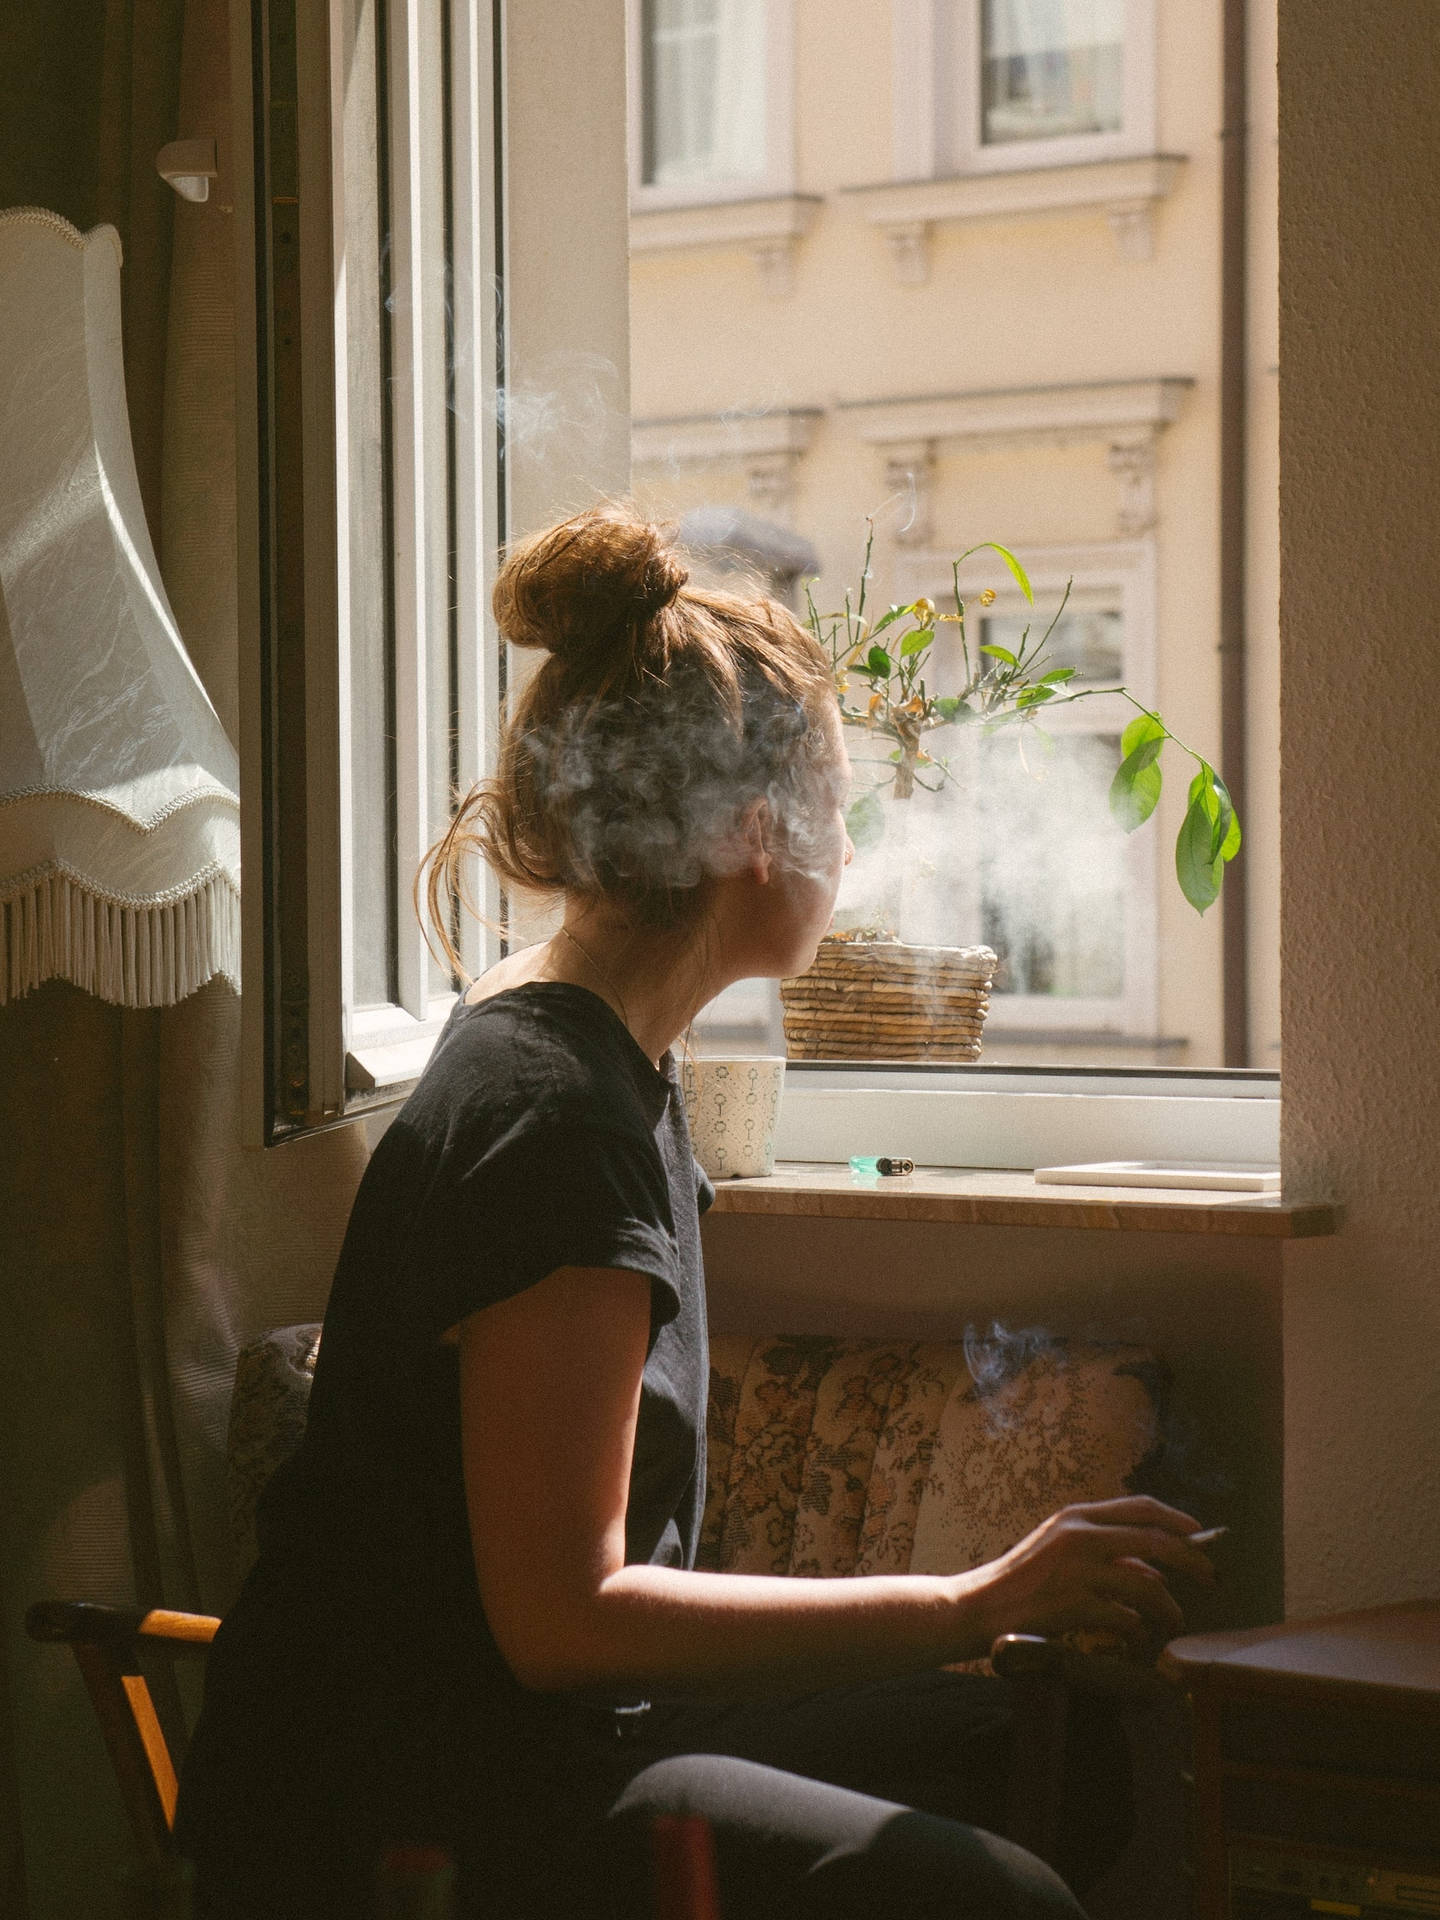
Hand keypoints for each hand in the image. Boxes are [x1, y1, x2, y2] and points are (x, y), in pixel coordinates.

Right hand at [969, 1496, 1216, 1657]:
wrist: (979, 1607)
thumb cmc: (1022, 1581)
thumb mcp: (1059, 1549)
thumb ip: (1102, 1550)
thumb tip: (1156, 1569)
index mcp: (1076, 1516)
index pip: (1139, 1506)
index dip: (1177, 1518)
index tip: (1199, 1533)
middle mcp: (1078, 1536)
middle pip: (1155, 1540)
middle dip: (1192, 1561)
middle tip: (1211, 1579)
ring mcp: (1076, 1570)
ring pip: (1147, 1584)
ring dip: (1169, 1607)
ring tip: (1173, 1620)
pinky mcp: (1073, 1605)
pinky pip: (1125, 1618)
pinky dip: (1138, 1630)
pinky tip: (1135, 1637)